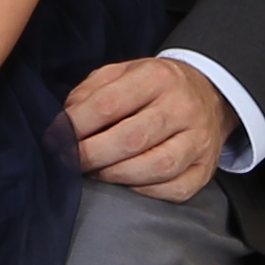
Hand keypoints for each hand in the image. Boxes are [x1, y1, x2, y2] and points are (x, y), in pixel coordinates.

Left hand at [62, 56, 231, 201]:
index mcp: (157, 77)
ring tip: (96, 172)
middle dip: (91, 155)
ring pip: (156, 167)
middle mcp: (182, 107)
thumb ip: (90, 93)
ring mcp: (199, 140)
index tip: (56, 138)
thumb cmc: (153, 87)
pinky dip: (145, 191)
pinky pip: (174, 189)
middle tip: (69, 162)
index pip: (109, 104)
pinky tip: (127, 183)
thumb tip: (63, 124)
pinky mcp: (206, 168)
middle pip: (132, 139)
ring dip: (116, 176)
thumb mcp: (122, 73)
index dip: (77, 126)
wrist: (208, 93)